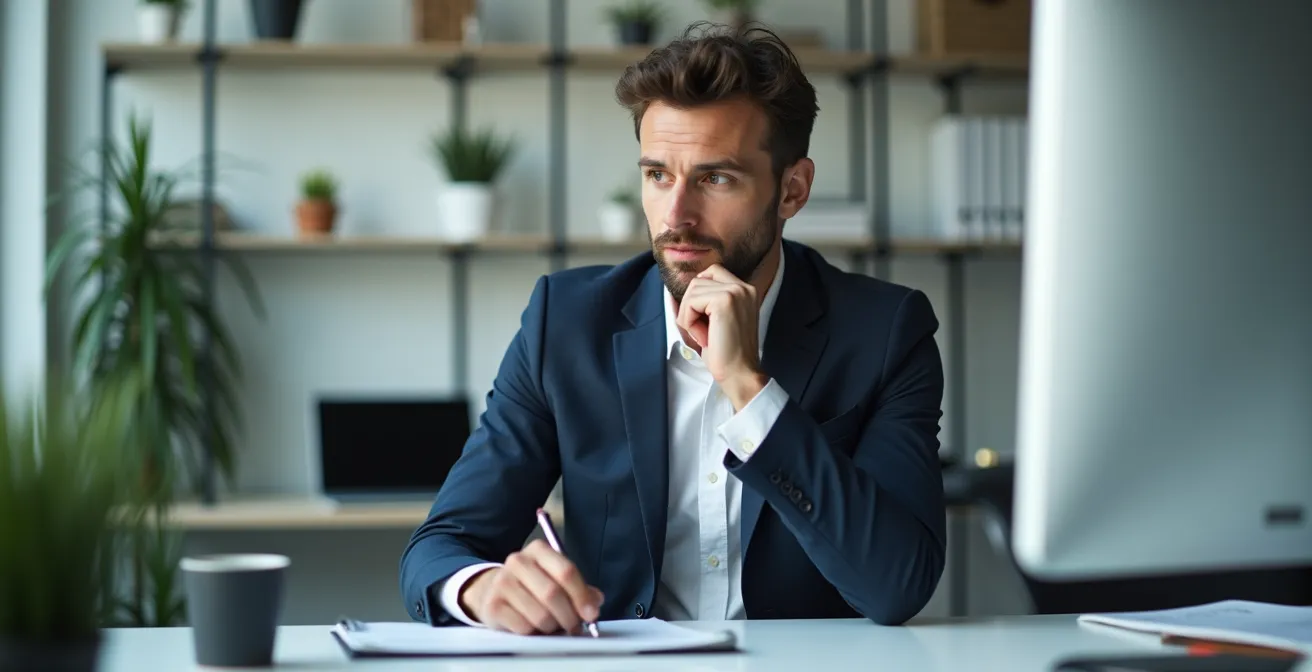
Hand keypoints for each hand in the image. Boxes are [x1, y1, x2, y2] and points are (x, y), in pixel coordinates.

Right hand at [458, 540, 603, 634]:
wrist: (493, 590)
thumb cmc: (532, 586)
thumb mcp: (556, 579)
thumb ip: (579, 589)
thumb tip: (595, 602)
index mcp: (539, 550)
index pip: (566, 571)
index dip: (582, 596)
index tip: (591, 614)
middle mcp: (518, 561)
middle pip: (552, 594)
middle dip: (569, 616)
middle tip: (574, 628)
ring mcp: (503, 582)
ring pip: (540, 615)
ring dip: (552, 627)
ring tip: (552, 626)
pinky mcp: (493, 605)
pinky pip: (523, 627)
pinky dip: (534, 633)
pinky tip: (534, 628)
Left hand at [676, 264, 769, 409]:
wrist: (740, 373)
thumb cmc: (726, 352)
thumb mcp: (717, 320)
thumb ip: (707, 301)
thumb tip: (676, 293)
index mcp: (746, 290)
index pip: (711, 273)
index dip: (698, 296)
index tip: (705, 320)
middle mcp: (744, 287)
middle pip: (698, 281)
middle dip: (692, 307)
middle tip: (705, 331)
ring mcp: (736, 292)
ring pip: (692, 291)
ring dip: (690, 316)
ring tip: (706, 335)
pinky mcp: (725, 301)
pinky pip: (691, 302)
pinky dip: (689, 322)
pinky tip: (704, 337)